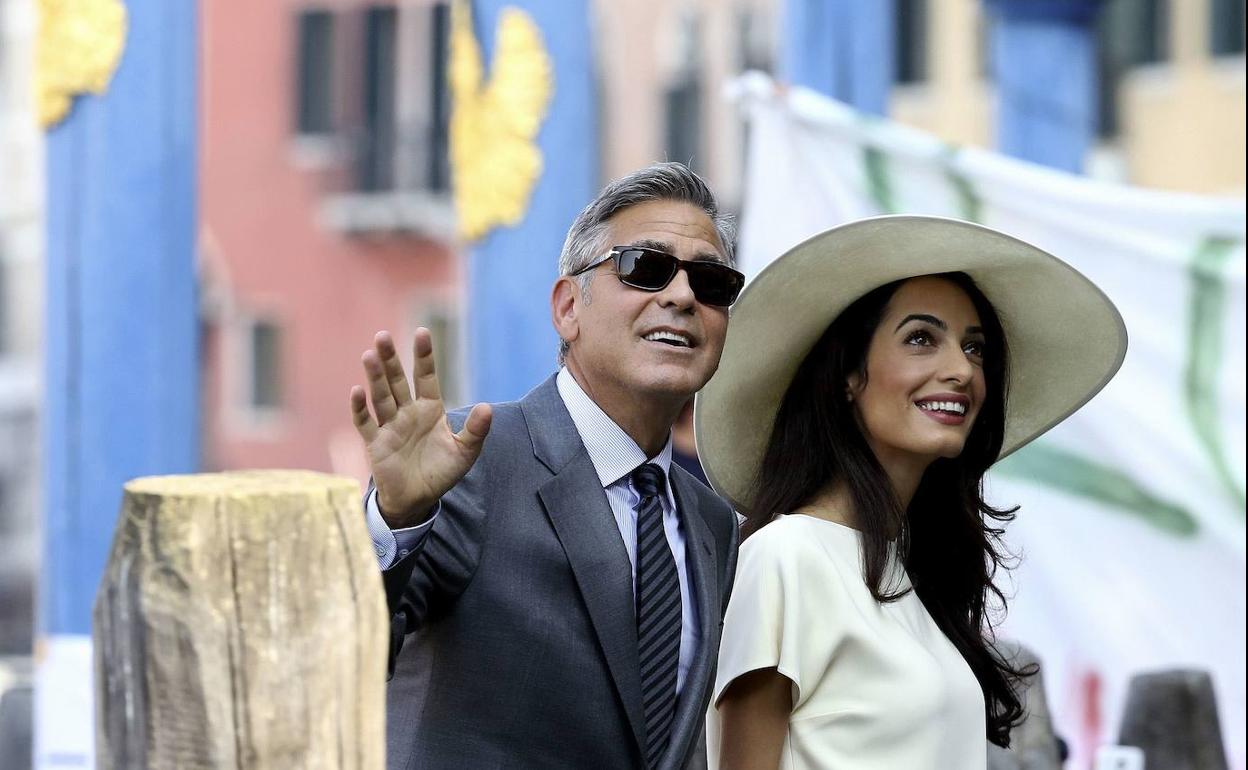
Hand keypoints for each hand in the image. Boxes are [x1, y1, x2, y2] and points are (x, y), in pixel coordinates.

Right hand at [350, 329, 491, 527]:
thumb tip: (487, 408)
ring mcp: (390, 426)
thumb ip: (476, 431)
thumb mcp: (465, 452)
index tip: (422, 332)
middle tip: (382, 336)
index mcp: (429, 409)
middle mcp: (407, 412)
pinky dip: (360, 409)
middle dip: (390, 360)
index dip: (424, 357)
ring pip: (380, 397)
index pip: (426, 377)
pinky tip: (356, 392)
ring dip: (375, 377)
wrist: (418, 500)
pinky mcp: (375, 443)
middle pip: (397, 381)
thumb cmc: (440, 472)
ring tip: (369, 355)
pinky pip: (366, 423)